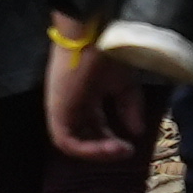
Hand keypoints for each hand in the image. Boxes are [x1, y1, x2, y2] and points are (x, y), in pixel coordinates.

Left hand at [44, 35, 156, 159]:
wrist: (93, 40)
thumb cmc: (106, 56)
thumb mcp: (124, 86)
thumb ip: (129, 109)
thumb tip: (137, 133)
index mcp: (83, 100)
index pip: (94, 128)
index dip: (111, 141)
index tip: (130, 146)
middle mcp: (70, 108)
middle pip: (84, 138)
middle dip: (106, 150)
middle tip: (127, 151)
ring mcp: (61, 111)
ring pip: (74, 145)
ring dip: (98, 153)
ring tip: (120, 151)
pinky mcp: (56, 113)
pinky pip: (67, 141)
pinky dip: (88, 149)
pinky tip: (109, 147)